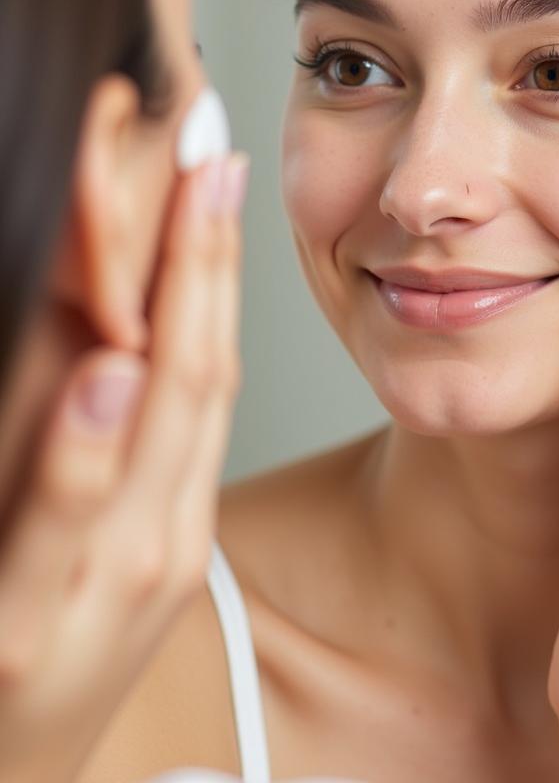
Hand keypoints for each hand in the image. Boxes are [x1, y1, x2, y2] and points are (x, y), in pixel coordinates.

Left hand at [0, 153, 247, 782]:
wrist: (10, 775)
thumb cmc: (59, 656)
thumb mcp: (114, 548)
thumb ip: (122, 443)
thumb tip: (132, 337)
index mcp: (178, 508)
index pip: (213, 362)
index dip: (219, 264)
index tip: (219, 174)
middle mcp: (161, 533)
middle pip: (201, 373)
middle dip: (207, 255)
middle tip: (212, 156)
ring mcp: (104, 579)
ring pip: (158, 422)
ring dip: (173, 306)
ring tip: (184, 205)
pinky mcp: (33, 623)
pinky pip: (70, 519)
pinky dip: (91, 445)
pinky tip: (110, 371)